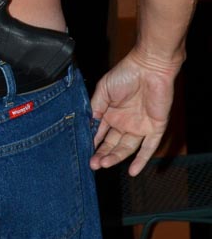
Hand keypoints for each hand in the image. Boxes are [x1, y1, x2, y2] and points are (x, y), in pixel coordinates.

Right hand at [89, 49, 180, 175]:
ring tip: (104, 164)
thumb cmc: (125, 74)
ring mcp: (139, 127)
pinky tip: (132, 171)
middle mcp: (124, 123)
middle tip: (93, 164)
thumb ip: (95, 107)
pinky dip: (141, 160)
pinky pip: (148, 148)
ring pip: (127, 148)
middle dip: (102, 154)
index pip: (100, 133)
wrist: (149, 67)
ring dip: (116, 157)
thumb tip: (87, 124)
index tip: (83, 151)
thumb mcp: (103, 89)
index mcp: (111, 113)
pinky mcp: (155, 128)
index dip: (92, 143)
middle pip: (112, 144)